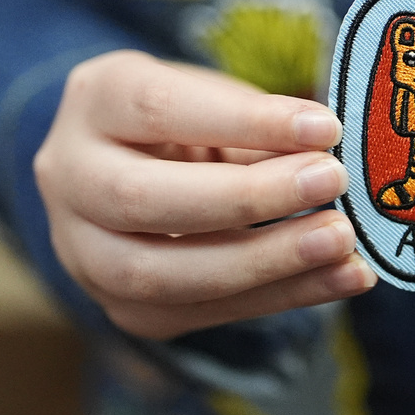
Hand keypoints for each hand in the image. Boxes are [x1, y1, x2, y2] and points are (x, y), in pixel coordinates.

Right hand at [34, 50, 376, 339]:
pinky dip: (283, 297)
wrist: (138, 172)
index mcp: (95, 100)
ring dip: (267, 262)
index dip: (247, 120)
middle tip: (331, 182)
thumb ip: (262, 127)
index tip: (326, 128)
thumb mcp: (222, 102)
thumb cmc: (194, 122)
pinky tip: (345, 278)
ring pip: (161, 275)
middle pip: (143, 199)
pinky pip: (201, 313)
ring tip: (342, 245)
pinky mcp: (126, 308)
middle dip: (250, 197)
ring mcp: (84, 252)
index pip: (159, 109)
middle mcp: (69, 177)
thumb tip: (327, 150)